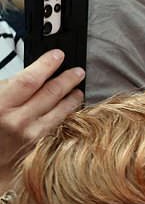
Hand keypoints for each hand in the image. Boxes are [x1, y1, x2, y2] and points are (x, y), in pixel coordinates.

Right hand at [0, 50, 83, 186]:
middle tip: (77, 71)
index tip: (57, 55)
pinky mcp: (36, 147)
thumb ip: (9, 86)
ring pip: (59, 111)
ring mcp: (29, 135)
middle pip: (51, 94)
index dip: (46, 65)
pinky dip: (66, 115)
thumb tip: (34, 73)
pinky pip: (57, 126)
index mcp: (1, 105)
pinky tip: (70, 108)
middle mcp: (17, 121)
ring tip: (78, 88)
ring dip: (72, 97)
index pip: (30, 80)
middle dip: (67, 79)